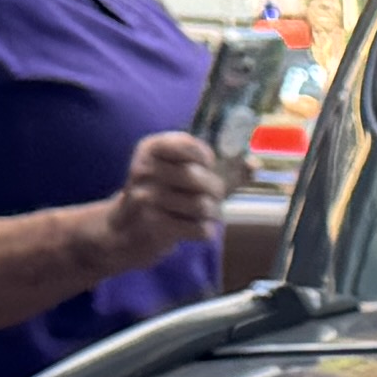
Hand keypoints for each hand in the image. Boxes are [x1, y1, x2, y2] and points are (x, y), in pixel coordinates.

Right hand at [92, 131, 227, 269]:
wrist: (121, 232)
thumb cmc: (160, 199)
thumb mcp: (178, 176)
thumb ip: (218, 170)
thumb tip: (255, 165)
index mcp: (150, 149)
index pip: (190, 144)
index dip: (207, 159)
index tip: (206, 167)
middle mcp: (145, 169)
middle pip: (200, 177)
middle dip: (215, 192)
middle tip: (212, 199)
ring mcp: (147, 198)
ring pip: (202, 205)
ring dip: (211, 215)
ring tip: (201, 216)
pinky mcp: (153, 226)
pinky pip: (198, 228)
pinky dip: (203, 232)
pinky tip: (193, 230)